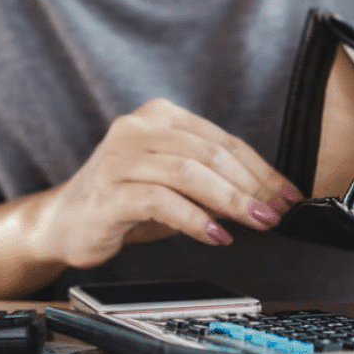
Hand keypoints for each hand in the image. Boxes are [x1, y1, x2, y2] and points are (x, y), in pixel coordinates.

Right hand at [37, 98, 302, 268]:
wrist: (65, 222)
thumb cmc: (127, 202)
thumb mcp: (177, 186)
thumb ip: (214, 183)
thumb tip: (267, 199)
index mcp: (160, 118)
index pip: (223, 141)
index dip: (262, 170)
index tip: (288, 195)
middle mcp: (137, 129)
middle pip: (210, 153)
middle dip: (252, 185)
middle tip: (277, 212)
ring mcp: (119, 158)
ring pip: (188, 172)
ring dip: (230, 200)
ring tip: (257, 221)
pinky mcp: (108, 192)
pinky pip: (160, 200)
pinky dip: (194, 219)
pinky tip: (216, 235)